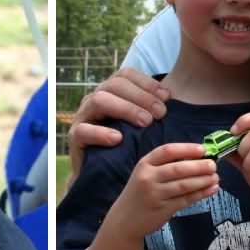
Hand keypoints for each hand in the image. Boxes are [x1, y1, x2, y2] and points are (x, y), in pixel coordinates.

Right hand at [67, 68, 169, 185]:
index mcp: (111, 91)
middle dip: (141, 96)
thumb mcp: (141, 124)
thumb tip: (173, 98)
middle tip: (161, 113)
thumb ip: (153, 109)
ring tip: (145, 122)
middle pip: (115, 84)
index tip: (167, 97)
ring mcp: (83, 116)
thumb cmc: (127, 145)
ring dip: (125, 109)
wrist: (103, 174)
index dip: (147, 82)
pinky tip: (119, 139)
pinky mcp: (75, 137)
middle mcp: (95, 99)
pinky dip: (101, 133)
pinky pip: (84, 130)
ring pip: (99, 100)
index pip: (126, 74)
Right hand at [103, 142, 217, 241]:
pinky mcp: (163, 209)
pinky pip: (186, 200)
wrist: (125, 220)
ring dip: (203, 180)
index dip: (186, 149)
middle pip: (177, 169)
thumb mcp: (145, 174)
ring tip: (216, 177)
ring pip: (184, 185)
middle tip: (213, 165)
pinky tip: (211, 189)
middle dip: (199, 166)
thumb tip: (197, 158)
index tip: (203, 149)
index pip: (167, 151)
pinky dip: (201, 194)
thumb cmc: (140, 193)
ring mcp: (155, 194)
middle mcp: (148, 178)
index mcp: (144, 164)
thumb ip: (165, 166)